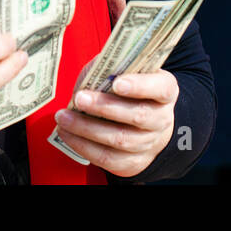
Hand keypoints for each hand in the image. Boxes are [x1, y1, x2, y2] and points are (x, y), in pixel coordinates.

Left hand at [53, 65, 178, 177]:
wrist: (145, 124)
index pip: (160, 88)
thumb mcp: (126, 72)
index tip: (117, 82)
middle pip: (138, 116)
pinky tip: (68, 134)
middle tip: (80, 98)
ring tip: (65, 117)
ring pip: (120, 140)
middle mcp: (161, 118)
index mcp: (165, 91)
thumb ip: (110, 69)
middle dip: (105, 107)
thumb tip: (89, 75)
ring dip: (87, 129)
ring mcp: (149, 143)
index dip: (140, 86)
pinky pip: (108, 158)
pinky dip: (84, 146)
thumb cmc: (130, 92)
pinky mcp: (133, 162)